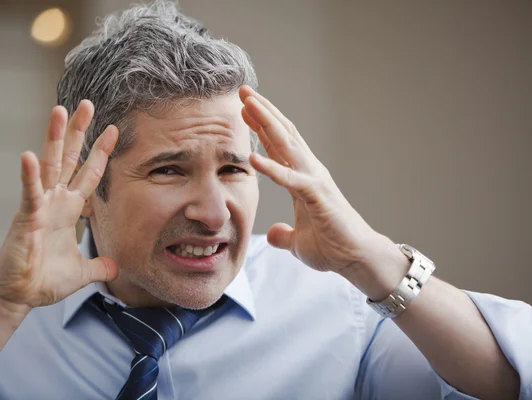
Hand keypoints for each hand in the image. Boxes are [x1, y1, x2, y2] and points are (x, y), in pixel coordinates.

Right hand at [0, 100, 118, 310]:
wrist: (18, 296)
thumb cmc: (43, 280)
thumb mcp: (82, 272)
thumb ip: (99, 265)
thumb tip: (115, 266)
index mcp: (69, 209)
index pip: (89, 175)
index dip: (101, 153)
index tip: (114, 130)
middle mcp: (55, 201)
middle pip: (70, 159)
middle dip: (79, 132)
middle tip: (87, 104)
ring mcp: (40, 206)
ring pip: (50, 165)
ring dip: (55, 138)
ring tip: (60, 110)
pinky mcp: (26, 218)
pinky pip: (29, 193)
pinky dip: (29, 175)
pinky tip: (30, 156)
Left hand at [240, 86, 403, 295]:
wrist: (357, 259)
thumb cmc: (333, 247)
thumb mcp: (298, 242)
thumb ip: (284, 235)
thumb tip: (273, 234)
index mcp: (303, 178)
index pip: (280, 146)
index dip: (262, 126)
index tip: (244, 108)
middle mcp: (309, 172)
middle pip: (283, 135)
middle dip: (262, 112)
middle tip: (243, 91)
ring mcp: (314, 180)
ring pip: (287, 145)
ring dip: (266, 123)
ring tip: (247, 104)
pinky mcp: (317, 196)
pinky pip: (290, 179)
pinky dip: (271, 168)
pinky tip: (252, 158)